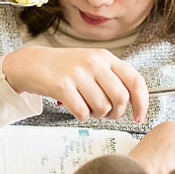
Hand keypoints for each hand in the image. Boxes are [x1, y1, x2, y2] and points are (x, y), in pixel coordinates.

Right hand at [2, 46, 148, 121]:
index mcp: (105, 57)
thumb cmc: (63, 67)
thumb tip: (134, 101)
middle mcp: (94, 63)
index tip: (139, 116)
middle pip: (121, 98)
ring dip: (97, 115)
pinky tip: (75, 107)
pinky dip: (81, 116)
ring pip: (102, 108)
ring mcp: (78, 73)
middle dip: (116, 113)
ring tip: (87, 107)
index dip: (142, 102)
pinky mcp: (62, 85)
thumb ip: (113, 78)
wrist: (32, 63)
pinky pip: (82, 112)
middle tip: (107, 113)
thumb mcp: (92, 64)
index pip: (135, 81)